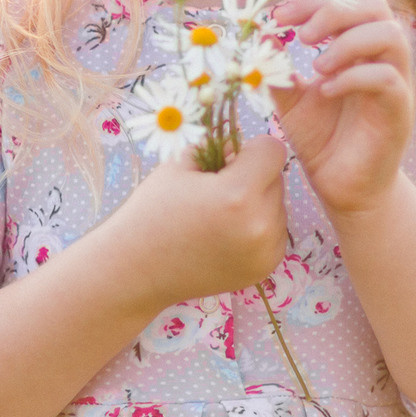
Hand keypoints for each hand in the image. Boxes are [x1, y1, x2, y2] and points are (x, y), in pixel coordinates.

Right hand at [97, 135, 291, 308]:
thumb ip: (219, 149)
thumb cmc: (153, 211)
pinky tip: (226, 234)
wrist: (137, 269)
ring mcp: (264, 251)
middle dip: (253, 176)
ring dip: (258, 203)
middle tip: (217, 190)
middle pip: (277, 178)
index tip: (228, 161)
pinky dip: (257, 227)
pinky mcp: (264, 268)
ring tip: (220, 216)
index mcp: (238, 194)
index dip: (250, 150)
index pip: (273, 150)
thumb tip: (244, 147)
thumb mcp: (181, 165)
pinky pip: (276, 232)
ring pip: (278, 206)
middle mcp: (260, 225)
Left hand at [270, 0, 415, 216]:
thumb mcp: (290, 102)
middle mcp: (382, 60)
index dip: (312, 2)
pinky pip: (388, 80)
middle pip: (376, 7)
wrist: (343, 189)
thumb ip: (278, 71)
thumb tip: (260, 36)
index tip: (277, 17)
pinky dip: (354, 78)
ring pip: (391, 37)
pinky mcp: (399, 112)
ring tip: (316, 68)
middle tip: (301, 36)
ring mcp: (395, 84)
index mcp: (358, 50)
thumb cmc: (322, 141)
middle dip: (335, 12)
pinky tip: (327, 92)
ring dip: (348, 43)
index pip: (346, 3)